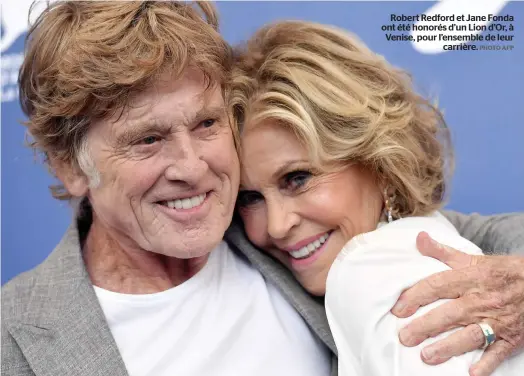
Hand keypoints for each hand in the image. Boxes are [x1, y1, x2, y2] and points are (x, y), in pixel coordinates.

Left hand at [391, 232, 523, 375]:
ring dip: (448, 347)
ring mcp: (498, 320)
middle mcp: (482, 300)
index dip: (416, 297)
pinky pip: (498, 352)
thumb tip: (419, 238)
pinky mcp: (512, 338)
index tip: (398, 309)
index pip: (438, 286)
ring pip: (470, 335)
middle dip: (425, 326)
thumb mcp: (472, 259)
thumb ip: (442, 252)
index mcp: (470, 278)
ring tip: (427, 356)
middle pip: (450, 314)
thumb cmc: (499, 272)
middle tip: (405, 337)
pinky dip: (486, 364)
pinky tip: (472, 373)